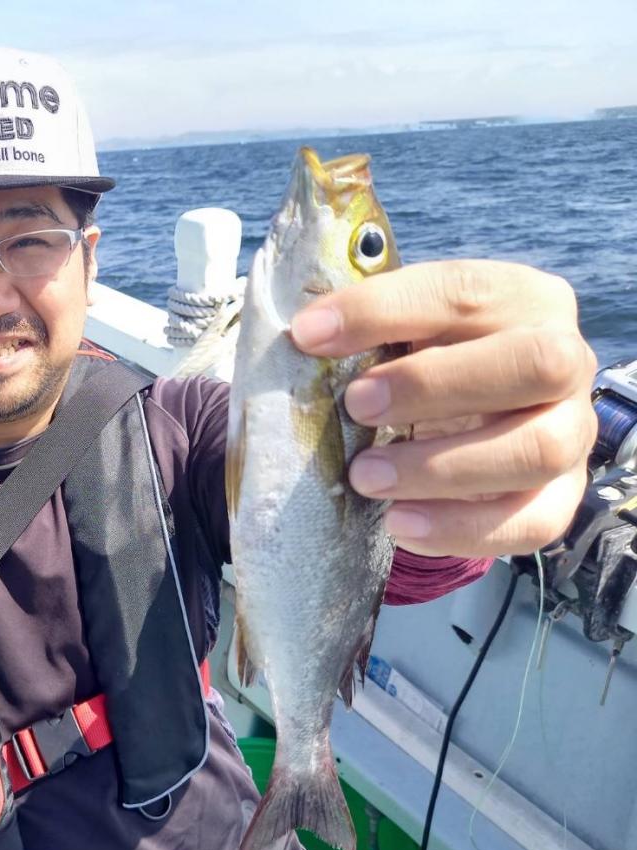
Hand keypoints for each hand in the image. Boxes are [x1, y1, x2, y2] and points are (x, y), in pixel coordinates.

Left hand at [291, 260, 596, 557]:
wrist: (460, 424)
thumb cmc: (421, 363)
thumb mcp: (397, 333)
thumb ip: (365, 328)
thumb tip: (308, 333)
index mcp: (523, 299)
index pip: (465, 292)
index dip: (384, 311)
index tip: (310, 334)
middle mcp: (566, 359)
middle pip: (534, 363)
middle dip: (433, 385)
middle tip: (356, 406)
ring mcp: (571, 431)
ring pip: (537, 449)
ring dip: (440, 467)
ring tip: (364, 477)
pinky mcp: (561, 497)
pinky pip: (532, 522)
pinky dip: (460, 528)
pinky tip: (398, 523)